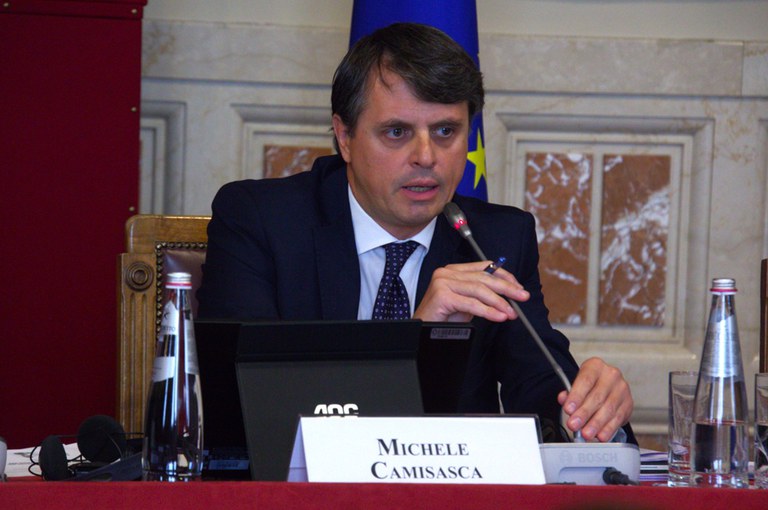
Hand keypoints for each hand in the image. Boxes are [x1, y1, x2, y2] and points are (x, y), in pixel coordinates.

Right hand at [413, 261, 529, 321]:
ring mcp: (443, 282)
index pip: (485, 266)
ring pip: (479, 289)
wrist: (422, 329)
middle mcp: (447, 272)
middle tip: (522, 297)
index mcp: (454, 269)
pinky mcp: (441, 295)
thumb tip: (509, 295)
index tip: (519, 287)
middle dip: (507, 288)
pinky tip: (498, 316)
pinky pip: (471, 303)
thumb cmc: (444, 317)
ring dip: (499, 302)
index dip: (504, 276)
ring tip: (511, 313)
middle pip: (484, 277)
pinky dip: (488, 311)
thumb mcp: (467, 301)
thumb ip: (482, 294)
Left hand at [558, 357, 632, 441]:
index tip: (568, 409)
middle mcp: (611, 375)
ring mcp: (622, 389)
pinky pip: (618, 418)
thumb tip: (563, 399)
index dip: (576, 396)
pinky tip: (600, 435)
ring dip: (596, 424)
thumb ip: (569, 392)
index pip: (585, 381)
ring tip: (586, 433)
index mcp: (596, 366)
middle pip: (597, 397)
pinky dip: (608, 429)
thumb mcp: (577, 383)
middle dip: (584, 413)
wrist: (607, 385)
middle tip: (574, 425)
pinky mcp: (628, 403)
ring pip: (608, 409)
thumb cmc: (590, 384)